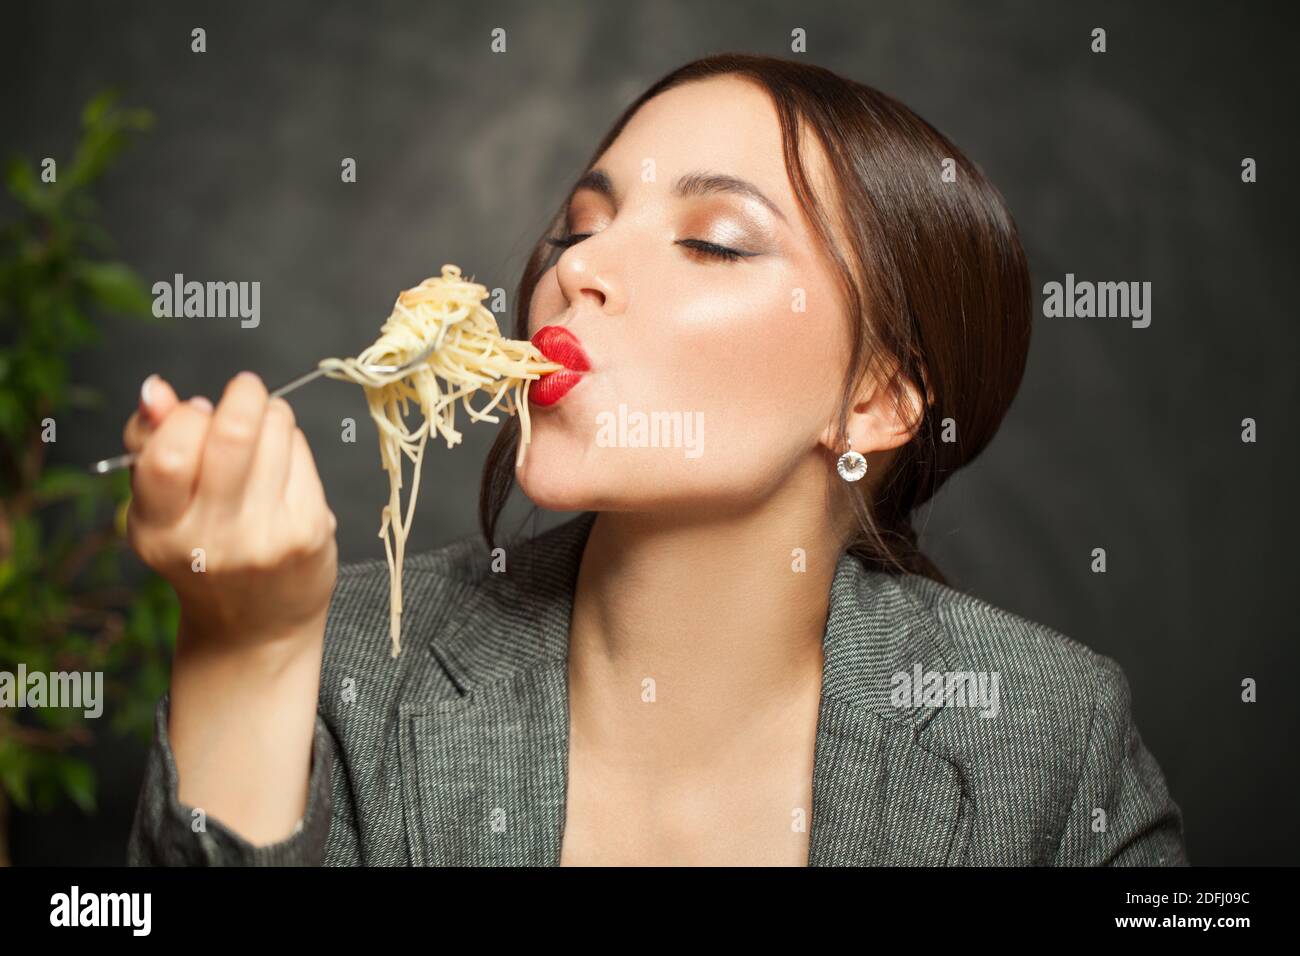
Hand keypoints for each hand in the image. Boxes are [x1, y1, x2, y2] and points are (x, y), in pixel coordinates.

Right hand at [122, 372, 337, 655]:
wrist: (256, 626)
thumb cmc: (204, 551)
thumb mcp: (162, 508)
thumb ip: (151, 443)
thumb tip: (157, 390)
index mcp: (157, 530)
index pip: (168, 453)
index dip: (187, 415)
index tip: (198, 410)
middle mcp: (210, 539)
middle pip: (233, 435)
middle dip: (243, 395)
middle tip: (245, 389)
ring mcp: (265, 537)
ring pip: (276, 433)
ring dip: (271, 416)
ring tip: (263, 435)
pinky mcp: (308, 531)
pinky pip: (303, 455)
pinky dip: (293, 445)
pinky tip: (283, 467)